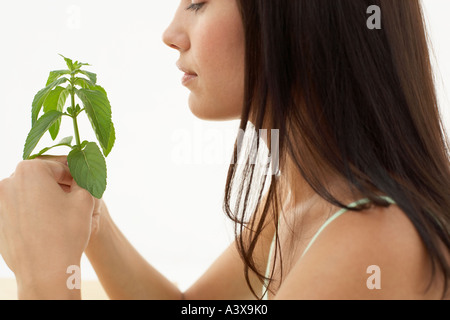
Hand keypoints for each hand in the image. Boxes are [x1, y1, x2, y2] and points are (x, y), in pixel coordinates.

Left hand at [0, 158, 94, 293]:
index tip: (84, 185)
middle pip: (40, 177)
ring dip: (45, 198)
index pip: (58, 165)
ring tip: (61, 214)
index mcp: (30, 170)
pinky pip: (19, 209)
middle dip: (58, 185)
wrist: (45, 272)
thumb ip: (82, 178)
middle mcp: (8, 182)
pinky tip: (47, 225)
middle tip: (74, 198)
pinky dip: (33, 212)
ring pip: (29, 193)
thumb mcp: (85, 199)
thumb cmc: (67, 233)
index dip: (75, 174)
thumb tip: (80, 171)